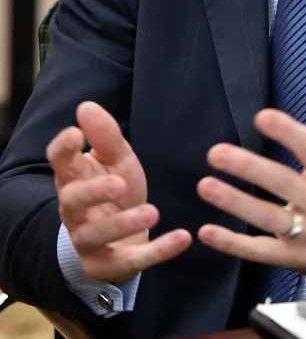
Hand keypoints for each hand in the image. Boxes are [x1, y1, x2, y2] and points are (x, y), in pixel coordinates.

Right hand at [47, 101, 191, 283]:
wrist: (119, 237)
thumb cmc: (114, 188)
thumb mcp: (115, 159)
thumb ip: (104, 135)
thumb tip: (86, 106)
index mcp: (74, 177)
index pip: (59, 161)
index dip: (63, 148)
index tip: (76, 133)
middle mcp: (74, 210)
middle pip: (72, 201)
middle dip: (93, 193)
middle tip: (119, 183)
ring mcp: (88, 240)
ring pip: (96, 235)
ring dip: (124, 224)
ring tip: (152, 212)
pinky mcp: (107, 265)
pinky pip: (130, 261)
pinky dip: (157, 252)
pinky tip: (182, 238)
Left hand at [197, 83, 305, 286]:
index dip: (287, 133)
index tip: (262, 117)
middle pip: (282, 183)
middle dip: (248, 167)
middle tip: (216, 152)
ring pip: (267, 218)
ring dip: (234, 203)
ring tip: (205, 186)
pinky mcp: (295, 257)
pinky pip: (261, 252)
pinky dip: (234, 244)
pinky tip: (207, 231)